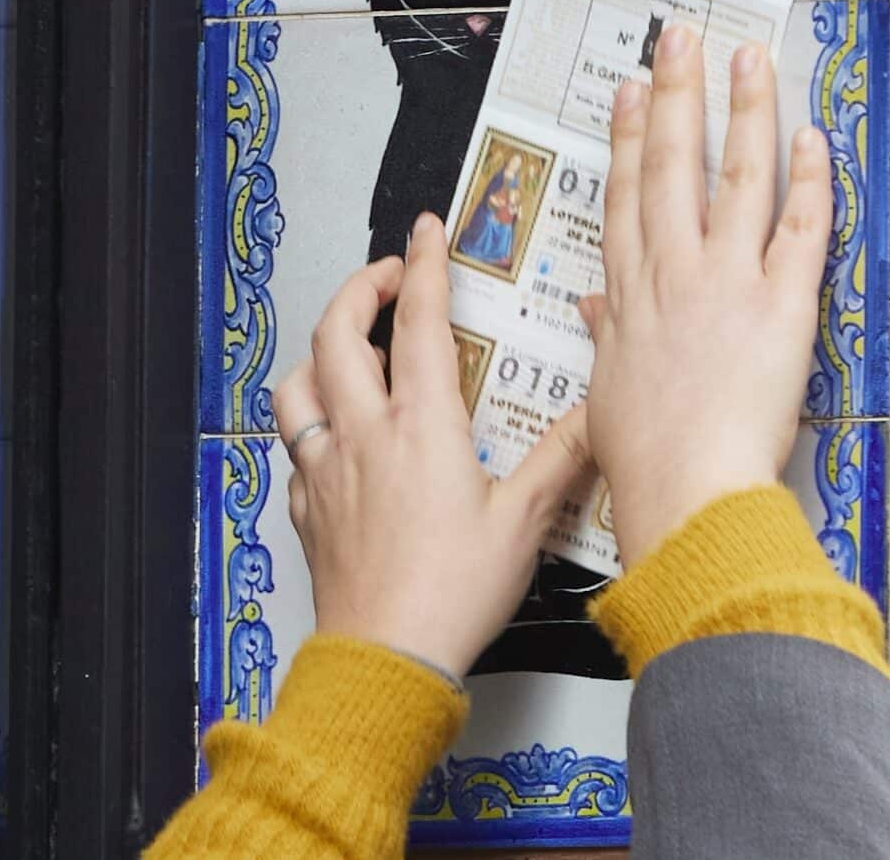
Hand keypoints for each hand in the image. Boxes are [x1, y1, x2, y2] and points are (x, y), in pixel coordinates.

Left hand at [273, 215, 594, 679]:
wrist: (386, 657)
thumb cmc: (452, 594)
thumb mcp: (525, 522)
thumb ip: (560, 459)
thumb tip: (597, 412)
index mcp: (420, 426)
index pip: (418, 322)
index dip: (423, 266)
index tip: (426, 232)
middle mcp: (362, 434)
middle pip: (337, 333)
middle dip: (359, 289)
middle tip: (387, 278)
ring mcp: (324, 469)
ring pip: (297, 384)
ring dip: (319, 353)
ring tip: (348, 350)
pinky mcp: (306, 507)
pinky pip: (292, 446)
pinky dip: (309, 423)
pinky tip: (333, 436)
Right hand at [580, 25, 831, 567]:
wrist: (686, 487)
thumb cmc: (644, 457)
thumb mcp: (608, 391)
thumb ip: (608, 336)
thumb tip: (596, 306)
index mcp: (630, 296)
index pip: (627, 199)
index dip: (631, 140)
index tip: (632, 93)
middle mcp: (673, 273)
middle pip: (672, 168)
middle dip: (677, 98)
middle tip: (679, 40)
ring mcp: (727, 281)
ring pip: (734, 179)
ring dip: (741, 113)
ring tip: (746, 59)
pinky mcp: (782, 303)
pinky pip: (800, 228)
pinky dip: (808, 180)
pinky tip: (810, 135)